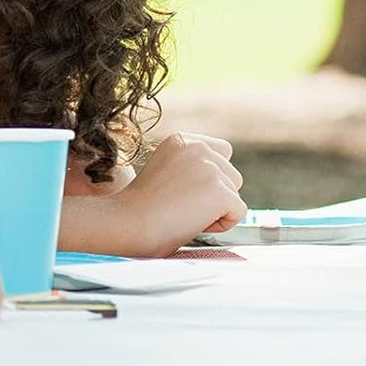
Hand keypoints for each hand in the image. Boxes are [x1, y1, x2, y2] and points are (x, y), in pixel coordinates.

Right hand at [112, 132, 246, 257]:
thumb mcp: (165, 172)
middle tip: (181, 208)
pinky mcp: (220, 191)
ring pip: (235, 193)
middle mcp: (198, 147)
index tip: (184, 194)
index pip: (220, 153)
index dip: (209, 179)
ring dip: (217, 209)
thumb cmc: (139, 209)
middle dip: (214, 195)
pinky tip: (195, 224)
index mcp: (181, 140)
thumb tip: (219, 183)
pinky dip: (222, 225)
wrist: (127, 224)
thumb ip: (190, 168)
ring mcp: (210, 167)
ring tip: (185, 215)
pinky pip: (238, 212)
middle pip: (231, 174)